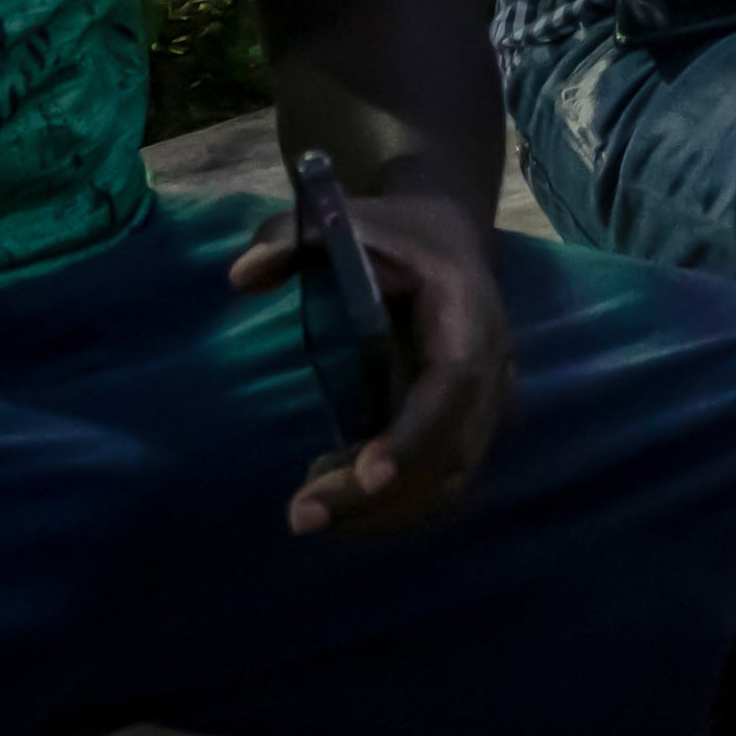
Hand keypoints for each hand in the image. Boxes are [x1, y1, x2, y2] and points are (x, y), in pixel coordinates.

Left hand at [227, 179, 517, 536]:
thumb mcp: (346, 219)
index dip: (416, 435)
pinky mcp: (471, 430)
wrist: (449, 238)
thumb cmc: (394, 234)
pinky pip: (443, 486)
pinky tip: (337, 499)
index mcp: (470, 314)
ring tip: (311, 512)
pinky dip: (395, 510)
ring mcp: (488, 405)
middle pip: (450, 452)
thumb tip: (242, 276)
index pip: (454, 385)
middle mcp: (493, 369)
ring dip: (385, 514)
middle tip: (302, 515)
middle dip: (380, 496)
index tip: (365, 475)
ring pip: (449, 482)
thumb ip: (292, 239)